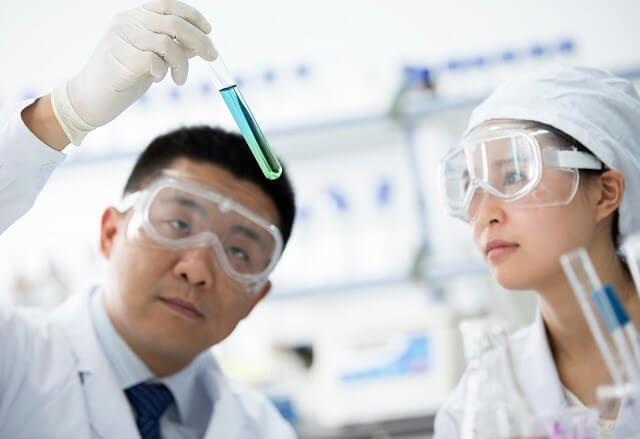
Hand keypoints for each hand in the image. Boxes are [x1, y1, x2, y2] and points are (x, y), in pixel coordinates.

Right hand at [51, 0, 216, 144]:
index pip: (168, 5)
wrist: (89, 100)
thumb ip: (172, 48)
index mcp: (134, 18)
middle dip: (200, 40)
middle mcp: (126, 23)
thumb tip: (200, 42)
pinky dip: (163, 72)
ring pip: (168, 43)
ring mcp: (121, 39)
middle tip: (212, 57)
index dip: (192, 16)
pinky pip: (155, 61)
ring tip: (179, 79)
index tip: (208, 31)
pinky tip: (157, 80)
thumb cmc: (123, 79)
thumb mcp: (152, 60)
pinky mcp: (119, 59)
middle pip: (174, 23)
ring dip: (182, 64)